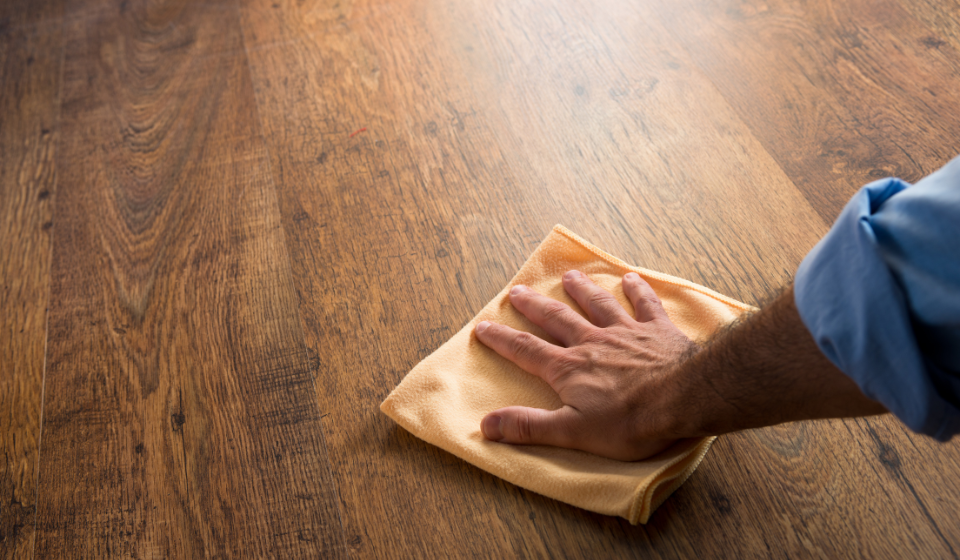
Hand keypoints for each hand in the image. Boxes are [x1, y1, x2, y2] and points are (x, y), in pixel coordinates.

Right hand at [474, 270, 696, 460]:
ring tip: (569, 277)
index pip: (526, 350)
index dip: (502, 339)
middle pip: (557, 318)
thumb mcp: (572, 432)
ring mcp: (626, 333)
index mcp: (569, 368)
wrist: (685, 398)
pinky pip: (645, 305)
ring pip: (598, 304)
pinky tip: (631, 278)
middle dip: (534, 306)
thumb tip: (486, 424)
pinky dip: (637, 291)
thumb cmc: (630, 421)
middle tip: (517, 291)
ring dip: (581, 289)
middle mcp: (592, 342)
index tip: (483, 326)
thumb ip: (529, 426)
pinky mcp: (658, 331)